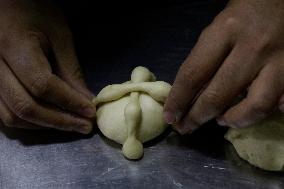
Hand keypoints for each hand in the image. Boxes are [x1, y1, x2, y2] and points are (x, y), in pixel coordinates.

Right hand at [0, 0, 95, 133]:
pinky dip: (29, 122)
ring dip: (44, 125)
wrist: (7, 5)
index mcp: (14, 46)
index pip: (43, 86)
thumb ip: (71, 70)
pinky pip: (4, 114)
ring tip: (70, 124)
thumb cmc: (34, 12)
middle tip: (85, 126)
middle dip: (60, 121)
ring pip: (12, 116)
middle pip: (26, 107)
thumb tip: (85, 99)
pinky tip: (49, 119)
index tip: (91, 112)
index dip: (69, 102)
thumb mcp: (59, 36)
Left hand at [164, 0, 283, 133]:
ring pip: (255, 106)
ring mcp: (279, 61)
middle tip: (186, 127)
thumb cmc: (244, 13)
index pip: (193, 74)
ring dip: (233, 120)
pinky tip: (251, 112)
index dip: (178, 101)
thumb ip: (203, 60)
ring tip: (221, 119)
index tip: (170, 117)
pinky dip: (263, 113)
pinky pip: (280, 103)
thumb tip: (188, 96)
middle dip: (197, 118)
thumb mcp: (217, 29)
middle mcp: (252, 47)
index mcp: (225, 31)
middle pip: (217, 95)